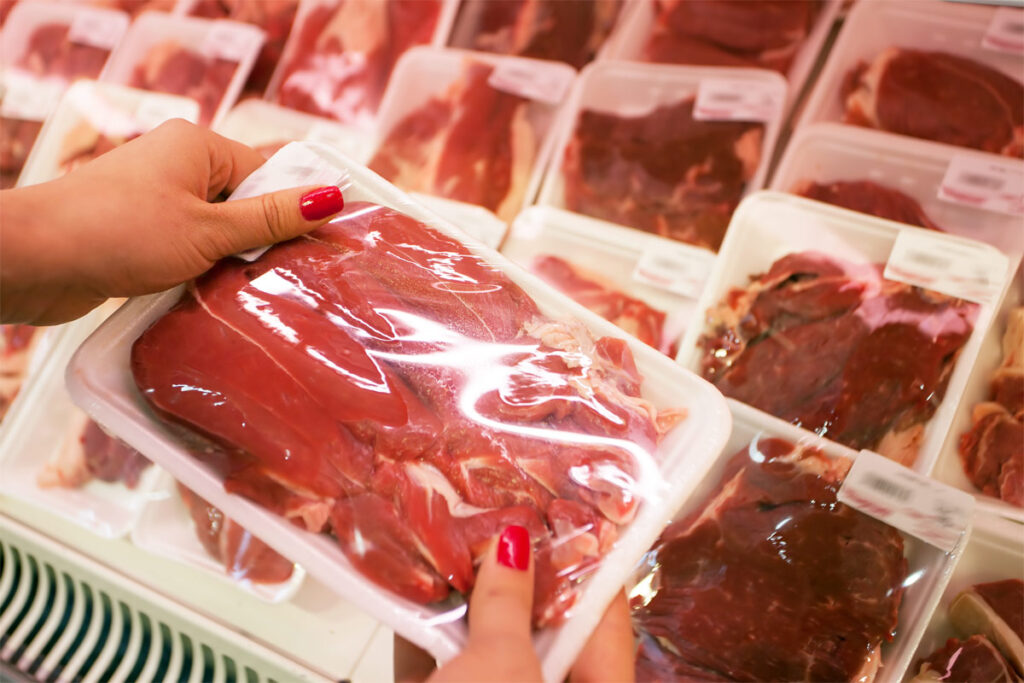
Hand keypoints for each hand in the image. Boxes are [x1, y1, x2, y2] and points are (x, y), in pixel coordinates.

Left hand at [0, 118, 343, 323]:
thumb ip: (271, 219)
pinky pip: (191, 247)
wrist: (34, 261)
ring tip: (249, 292)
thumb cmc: (119, 233)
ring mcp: (156, 198)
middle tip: (285, 278)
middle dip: (261, 241)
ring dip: (231, 261)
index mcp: (198, 146)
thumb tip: (331, 196)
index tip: (318, 249)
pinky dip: (203, 270)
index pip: (267, 173)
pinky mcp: (140, 231)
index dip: (292, 210)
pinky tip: (213, 295)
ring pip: (218, 230)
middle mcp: (177, 165)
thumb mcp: (209, 230)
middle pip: (244, 202)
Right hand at [394, 525, 635, 682]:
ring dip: (469, 593)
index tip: (559, 506)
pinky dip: (433, 627)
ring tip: (457, 527)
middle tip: (497, 508)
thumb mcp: (500, 671)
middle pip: (543, 626)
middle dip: (515, 569)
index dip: (585, 558)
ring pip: (490, 644)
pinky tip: (416, 578)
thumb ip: (508, 603)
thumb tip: (513, 542)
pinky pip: (447, 663)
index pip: (604, 617)